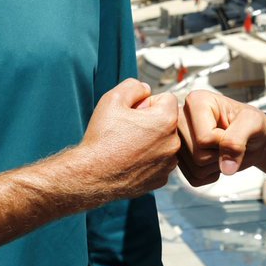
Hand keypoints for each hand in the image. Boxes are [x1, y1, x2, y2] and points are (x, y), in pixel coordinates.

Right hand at [82, 79, 179, 199]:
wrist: (91, 175)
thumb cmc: (102, 139)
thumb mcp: (113, 98)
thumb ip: (134, 86)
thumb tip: (145, 89)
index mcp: (166, 120)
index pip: (166, 99)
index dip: (147, 102)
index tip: (133, 112)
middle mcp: (173, 143)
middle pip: (166, 121)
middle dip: (151, 121)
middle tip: (127, 129)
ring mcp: (168, 164)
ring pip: (164, 142)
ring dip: (151, 141)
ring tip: (128, 146)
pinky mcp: (161, 179)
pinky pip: (159, 161)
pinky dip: (148, 159)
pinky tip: (130, 160)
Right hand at [177, 89, 265, 185]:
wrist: (252, 137)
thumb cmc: (251, 123)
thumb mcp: (252, 123)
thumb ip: (237, 140)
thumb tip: (226, 169)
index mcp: (195, 101)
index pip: (204, 139)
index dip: (223, 142)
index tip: (231, 129)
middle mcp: (179, 119)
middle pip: (197, 155)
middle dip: (220, 154)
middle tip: (228, 140)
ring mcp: (178, 140)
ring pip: (196, 169)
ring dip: (217, 165)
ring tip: (223, 148)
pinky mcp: (180, 158)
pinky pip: (194, 179)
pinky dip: (211, 174)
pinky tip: (216, 158)